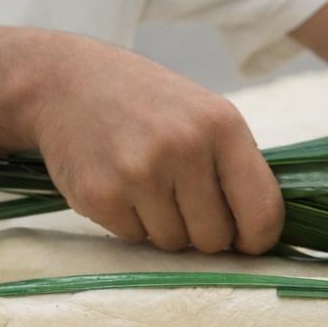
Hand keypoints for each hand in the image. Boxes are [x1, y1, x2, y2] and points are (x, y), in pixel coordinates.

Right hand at [29, 37, 284, 253]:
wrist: (65, 82)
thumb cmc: (148, 104)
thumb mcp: (204, 115)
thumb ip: (235, 168)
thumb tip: (260, 237)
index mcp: (222, 126)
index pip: (262, 212)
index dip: (257, 239)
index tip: (247, 241)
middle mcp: (184, 148)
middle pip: (216, 239)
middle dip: (202, 231)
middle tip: (182, 199)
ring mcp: (139, 173)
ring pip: (174, 244)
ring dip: (164, 226)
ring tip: (146, 183)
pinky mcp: (100, 196)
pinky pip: (134, 239)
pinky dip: (130, 222)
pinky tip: (119, 184)